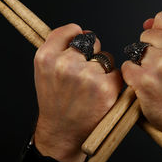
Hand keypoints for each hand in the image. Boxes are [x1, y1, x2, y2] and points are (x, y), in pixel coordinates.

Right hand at [33, 23, 122, 161]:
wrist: (62, 132)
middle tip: (81, 74)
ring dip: (102, 68)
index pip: (72, 29)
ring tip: (89, 87)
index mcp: (46, 57)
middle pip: (91, 40)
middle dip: (90, 53)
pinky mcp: (106, 87)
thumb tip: (81, 30)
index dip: (77, 38)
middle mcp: (65, 64)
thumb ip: (58, 46)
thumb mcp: (44, 70)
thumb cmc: (55, 100)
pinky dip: (112, 81)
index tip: (77, 50)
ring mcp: (86, 75)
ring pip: (105, 56)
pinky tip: (99, 94)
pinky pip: (116, 72)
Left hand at [122, 11, 161, 145]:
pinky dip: (133, 76)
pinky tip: (147, 86)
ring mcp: (160, 63)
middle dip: (151, 50)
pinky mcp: (144, 79)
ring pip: (137, 51)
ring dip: (142, 64)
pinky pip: (128, 67)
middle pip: (147, 36)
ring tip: (158, 79)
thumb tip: (147, 22)